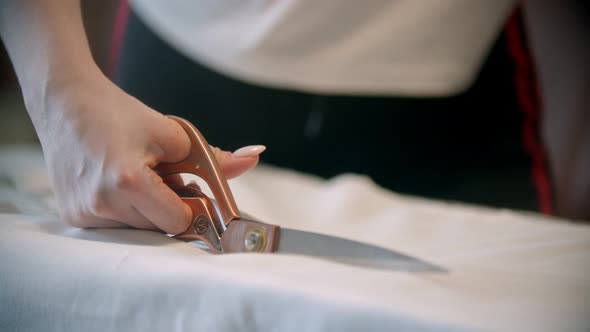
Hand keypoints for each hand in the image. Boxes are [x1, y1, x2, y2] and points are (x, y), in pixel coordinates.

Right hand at [35, 74, 262, 233]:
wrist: (66, 103)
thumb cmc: (120, 113)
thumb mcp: (173, 133)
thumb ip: (216, 157)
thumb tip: (255, 157)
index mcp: (129, 182)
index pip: (179, 221)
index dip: (190, 206)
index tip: (190, 190)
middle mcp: (103, 204)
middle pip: (159, 228)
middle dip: (169, 206)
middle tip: (162, 176)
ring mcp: (84, 213)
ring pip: (138, 228)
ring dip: (147, 208)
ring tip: (137, 175)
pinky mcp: (73, 214)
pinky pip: (115, 225)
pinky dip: (125, 209)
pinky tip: (116, 182)